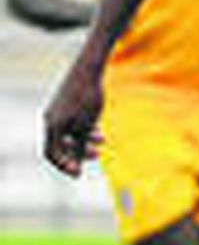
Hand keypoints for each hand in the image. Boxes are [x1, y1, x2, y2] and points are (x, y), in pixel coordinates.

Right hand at [42, 56, 104, 176]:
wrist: (88, 71)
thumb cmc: (87, 99)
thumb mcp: (85, 127)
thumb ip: (79, 147)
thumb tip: (74, 169)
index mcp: (51, 126)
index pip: (51, 154)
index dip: (64, 166)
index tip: (79, 174)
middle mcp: (51, 119)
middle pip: (60, 146)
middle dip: (78, 153)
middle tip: (97, 157)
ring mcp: (58, 112)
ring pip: (69, 134)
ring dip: (85, 142)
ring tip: (102, 144)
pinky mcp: (67, 105)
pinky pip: (73, 124)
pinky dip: (85, 130)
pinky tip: (100, 132)